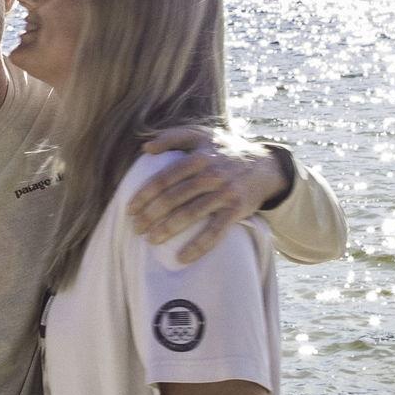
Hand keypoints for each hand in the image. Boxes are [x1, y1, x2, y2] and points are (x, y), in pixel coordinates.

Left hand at [129, 127, 284, 263]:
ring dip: (167, 230)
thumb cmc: (224, 151)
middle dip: (150, 215)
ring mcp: (225, 192)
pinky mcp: (237, 210)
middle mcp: (211, 174)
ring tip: (151, 240)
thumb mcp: (202, 135)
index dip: (144, 195)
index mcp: (198, 156)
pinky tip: (182, 258)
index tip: (129, 210)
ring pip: (190, 214)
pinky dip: (198, 246)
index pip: (164, 178)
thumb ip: (173, 136)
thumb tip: (145, 147)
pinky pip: (215, 232)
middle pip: (173, 198)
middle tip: (136, 228)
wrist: (265, 166)